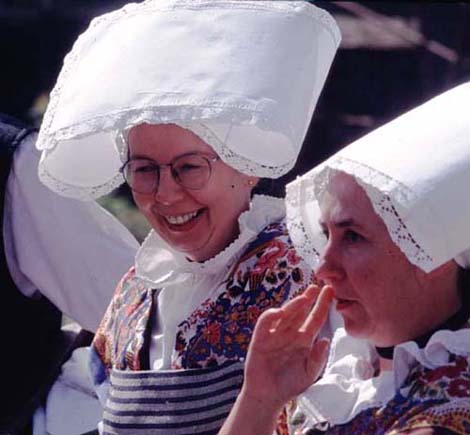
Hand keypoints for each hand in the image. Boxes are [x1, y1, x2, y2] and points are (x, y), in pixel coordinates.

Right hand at [242, 285, 333, 409]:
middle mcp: (290, 333)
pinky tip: (279, 312)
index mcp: (304, 340)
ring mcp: (275, 334)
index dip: (322, 305)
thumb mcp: (309, 373)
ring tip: (304, 297)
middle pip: (300, 312)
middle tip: (317, 287)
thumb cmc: (290, 384)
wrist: (269, 397)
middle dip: (308, 299)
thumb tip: (325, 340)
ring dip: (293, 305)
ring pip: (285, 315)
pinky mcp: (260, 339)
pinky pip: (265, 323)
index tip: (330, 292)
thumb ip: (318, 358)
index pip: (315, 319)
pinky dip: (271, 316)